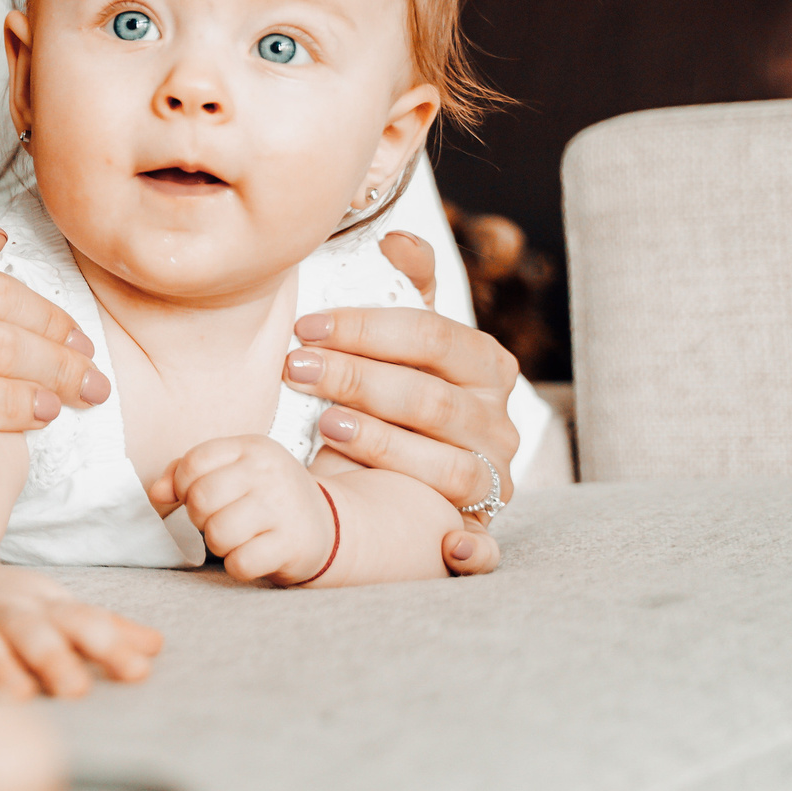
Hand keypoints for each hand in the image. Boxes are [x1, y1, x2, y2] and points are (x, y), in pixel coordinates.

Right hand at [0, 563, 160, 697]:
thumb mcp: (51, 610)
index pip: (77, 620)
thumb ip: (101, 631)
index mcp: (38, 606)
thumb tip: (156, 647)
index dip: (106, 643)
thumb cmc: (3, 614)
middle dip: (51, 655)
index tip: (136, 672)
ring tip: (19, 694)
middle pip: (28, 629)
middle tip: (76, 688)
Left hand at [151, 435, 334, 585]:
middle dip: (199, 517)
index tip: (194, 495)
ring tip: (237, 537)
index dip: (182, 485)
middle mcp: (269, 473)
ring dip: (218, 544)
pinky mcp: (292, 546)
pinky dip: (237, 565)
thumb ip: (186, 473)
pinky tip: (251, 554)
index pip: (193, 462)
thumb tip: (156, 493)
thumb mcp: (232, 470)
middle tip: (218, 520)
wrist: (330, 525)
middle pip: (201, 499)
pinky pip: (240, 563)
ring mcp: (283, 509)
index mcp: (252, 447)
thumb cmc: (267, 496)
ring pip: (217, 533)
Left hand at [284, 230, 516, 577]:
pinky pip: (484, 546)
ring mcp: (492, 476)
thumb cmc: (394, 390)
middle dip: (357, 379)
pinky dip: (472, 552)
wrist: (399, 468)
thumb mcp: (399, 339)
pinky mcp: (478, 527)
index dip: (367, 328)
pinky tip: (448, 549)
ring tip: (326, 426)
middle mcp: (496, 420)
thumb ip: (403, 288)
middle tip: (295, 368)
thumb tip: (398, 238)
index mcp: (484, 364)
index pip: (433, 337)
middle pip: (430, 399)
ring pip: (447, 465)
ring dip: (386, 446)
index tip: (305, 325)